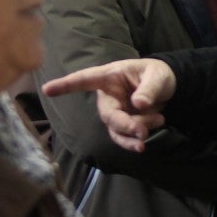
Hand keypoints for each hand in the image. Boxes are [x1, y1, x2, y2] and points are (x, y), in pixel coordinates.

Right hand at [42, 58, 175, 151]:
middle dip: (124, 125)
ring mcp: (115, 112)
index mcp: (110, 77)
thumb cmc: (157, 75)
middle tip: (143, 131)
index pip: (85, 79)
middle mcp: (108, 96)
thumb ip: (149, 88)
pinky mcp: (122, 125)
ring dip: (135, 132)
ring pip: (116, 129)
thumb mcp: (157, 76)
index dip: (66, 85)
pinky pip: (123, 138)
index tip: (47, 89)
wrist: (169, 88)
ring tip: (159, 121)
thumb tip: (139, 104)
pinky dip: (134, 142)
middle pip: (107, 115)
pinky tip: (146, 141)